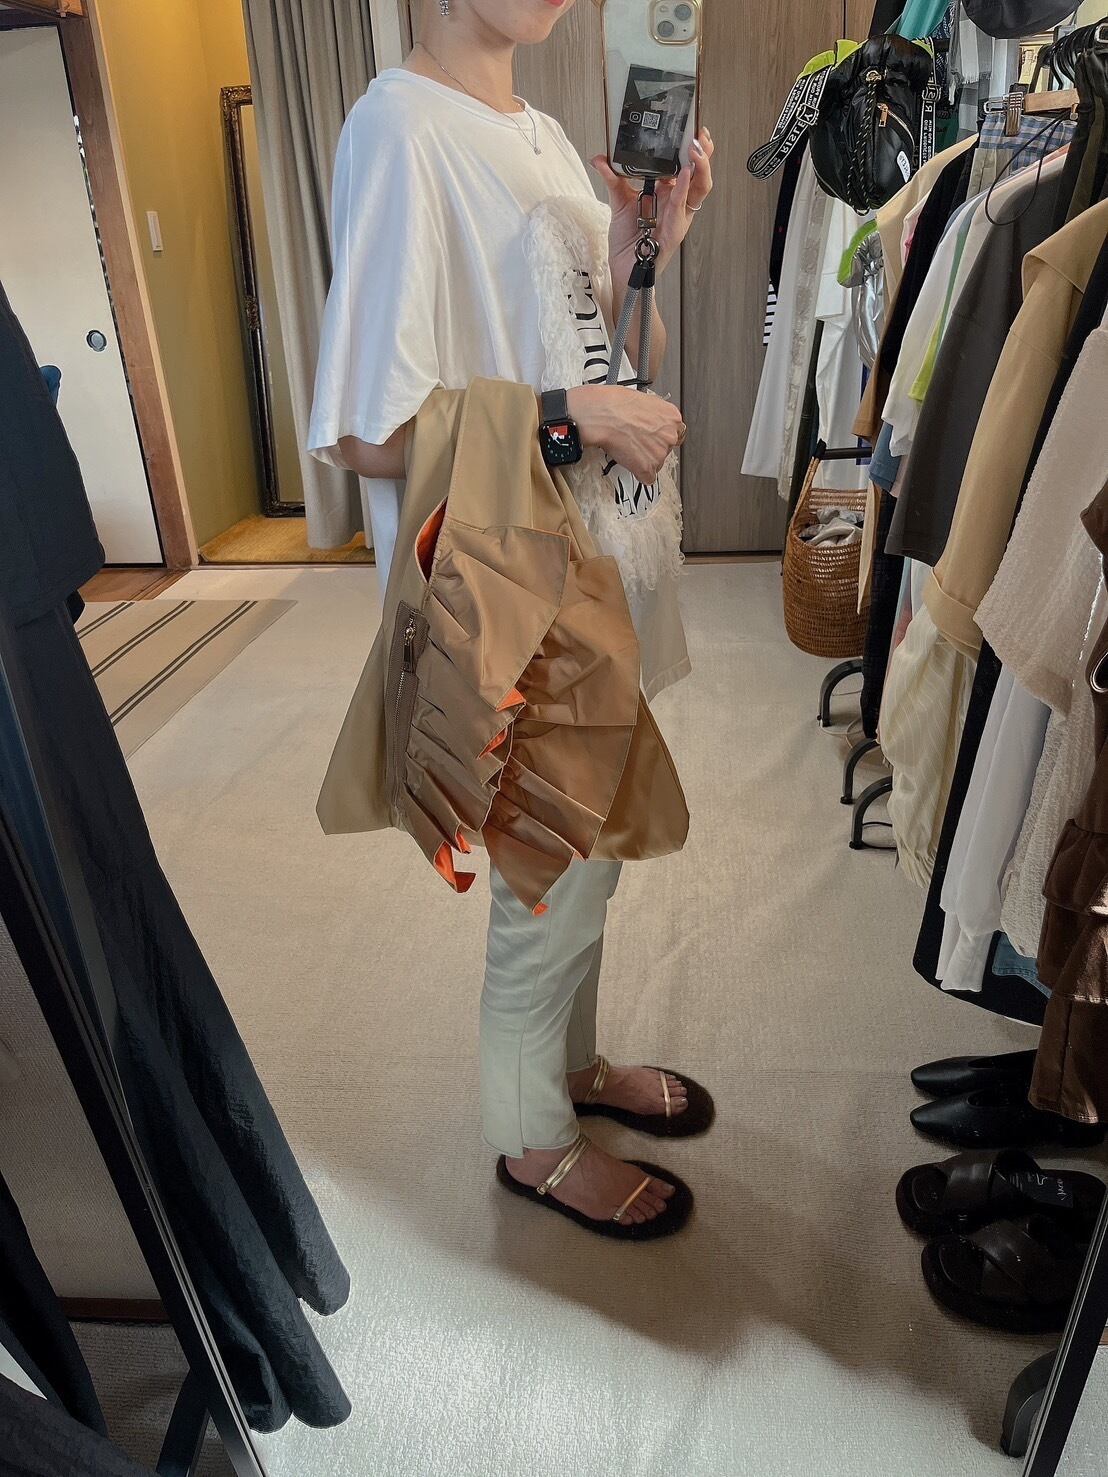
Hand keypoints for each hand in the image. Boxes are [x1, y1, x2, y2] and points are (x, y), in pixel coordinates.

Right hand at [566, 385, 684, 485]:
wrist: (601, 416)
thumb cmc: (615, 404)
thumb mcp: (643, 399)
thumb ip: (654, 414)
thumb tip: (650, 419)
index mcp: (672, 417)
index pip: (675, 433)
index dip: (660, 435)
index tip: (652, 437)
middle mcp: (670, 436)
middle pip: (667, 449)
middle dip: (652, 447)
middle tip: (637, 441)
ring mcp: (660, 453)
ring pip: (656, 463)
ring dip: (644, 459)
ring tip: (628, 447)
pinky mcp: (648, 468)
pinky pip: (647, 478)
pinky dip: (638, 473)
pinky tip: (628, 460)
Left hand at [592, 127, 715, 279]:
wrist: (624, 267)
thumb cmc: (628, 239)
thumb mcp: (620, 202)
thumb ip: (613, 178)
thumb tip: (600, 158)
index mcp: (670, 192)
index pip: (686, 164)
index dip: (692, 147)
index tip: (691, 127)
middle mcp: (678, 201)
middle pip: (700, 172)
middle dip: (704, 152)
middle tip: (699, 133)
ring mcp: (679, 215)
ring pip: (700, 187)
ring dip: (700, 166)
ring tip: (695, 148)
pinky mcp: (676, 228)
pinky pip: (682, 204)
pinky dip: (684, 187)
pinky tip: (684, 172)